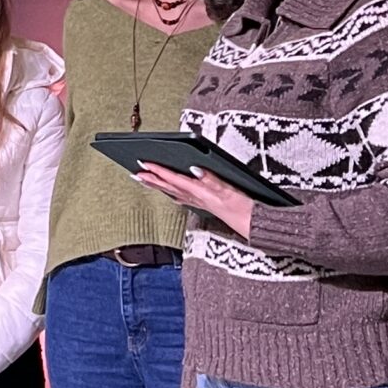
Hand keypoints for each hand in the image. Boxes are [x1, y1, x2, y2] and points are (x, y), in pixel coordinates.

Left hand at [138, 161, 253, 239]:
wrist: (253, 224)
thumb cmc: (242, 207)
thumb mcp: (229, 190)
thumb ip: (212, 179)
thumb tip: (195, 169)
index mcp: (200, 192)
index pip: (174, 179)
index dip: (158, 171)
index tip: (143, 164)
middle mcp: (196, 197)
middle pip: (168, 187)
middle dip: (151, 179)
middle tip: (134, 173)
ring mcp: (199, 202)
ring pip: (172, 192)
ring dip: (157, 185)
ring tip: (144, 179)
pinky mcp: (204, 204)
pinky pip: (181, 197)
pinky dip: (171, 192)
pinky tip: (169, 192)